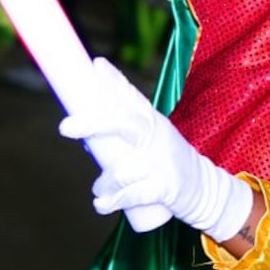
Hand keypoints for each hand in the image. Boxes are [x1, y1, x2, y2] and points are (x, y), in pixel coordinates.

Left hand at [59, 58, 253, 241]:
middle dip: (93, 123)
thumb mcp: (153, 138)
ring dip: (104, 183)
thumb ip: (122, 132)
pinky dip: (113, 200)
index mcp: (153, 122)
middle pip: (124, 124)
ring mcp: (162, 162)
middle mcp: (157, 138)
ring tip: (98, 191)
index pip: (133, 98)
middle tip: (64, 127)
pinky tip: (101, 204)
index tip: (97, 65)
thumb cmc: (167, 162)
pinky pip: (133, 193)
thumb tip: (82, 130)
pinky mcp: (166, 186)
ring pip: (123, 169)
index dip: (115, 81)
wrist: (205, 189)